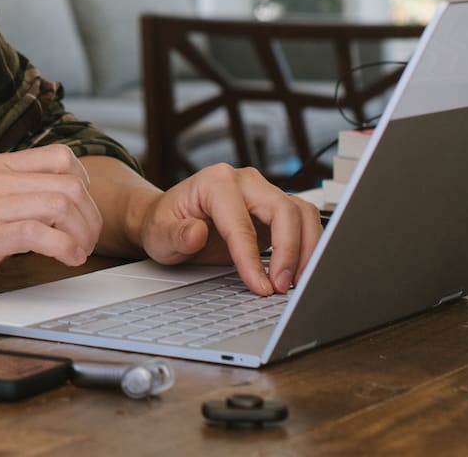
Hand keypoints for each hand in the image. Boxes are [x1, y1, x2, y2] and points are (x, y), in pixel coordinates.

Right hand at [0, 145, 101, 302]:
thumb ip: (13, 191)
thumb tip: (61, 201)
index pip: (61, 157)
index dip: (85, 186)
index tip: (82, 212)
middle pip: (69, 182)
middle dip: (89, 216)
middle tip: (87, 240)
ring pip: (60, 204)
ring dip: (81, 234)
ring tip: (78, 252)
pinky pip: (38, 234)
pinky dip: (63, 248)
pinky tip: (66, 259)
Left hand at [130, 163, 321, 294]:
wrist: (168, 219)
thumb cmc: (164, 223)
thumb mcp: (159, 233)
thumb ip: (177, 234)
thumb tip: (196, 233)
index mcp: (216, 182)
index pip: (241, 222)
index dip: (252, 257)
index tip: (260, 286)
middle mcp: (245, 182)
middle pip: (283, 209)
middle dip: (289, 251)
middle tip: (281, 287)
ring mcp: (263, 193)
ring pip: (302, 213)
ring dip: (306, 248)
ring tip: (297, 282)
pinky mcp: (275, 210)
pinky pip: (303, 222)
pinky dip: (308, 246)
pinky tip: (300, 272)